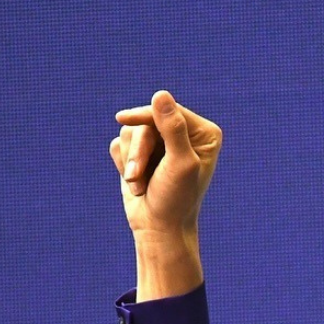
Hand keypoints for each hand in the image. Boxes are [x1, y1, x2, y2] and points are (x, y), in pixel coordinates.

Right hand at [110, 91, 221, 298]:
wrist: (158, 229)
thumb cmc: (176, 199)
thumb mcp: (179, 163)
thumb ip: (172, 129)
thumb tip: (160, 94)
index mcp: (204, 133)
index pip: (168, 109)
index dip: (145, 116)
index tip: (124, 119)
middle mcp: (184, 134)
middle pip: (145, 120)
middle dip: (138, 150)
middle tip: (137, 177)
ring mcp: (161, 143)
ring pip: (129, 131)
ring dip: (130, 160)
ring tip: (139, 184)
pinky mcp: (141, 153)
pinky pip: (119, 144)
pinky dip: (122, 163)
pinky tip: (135, 182)